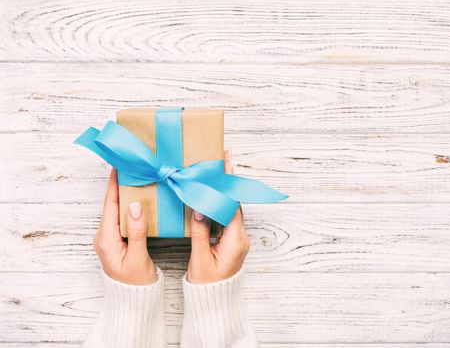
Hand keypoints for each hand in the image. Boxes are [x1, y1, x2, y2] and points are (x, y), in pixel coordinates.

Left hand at [92, 168, 156, 284]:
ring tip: (135, 178)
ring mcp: (110, 239)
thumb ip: (137, 232)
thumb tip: (135, 206)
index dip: (114, 185)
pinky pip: (122, 218)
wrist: (133, 300)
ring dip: (125, 195)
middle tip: (130, 168)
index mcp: (106, 240)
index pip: (110, 206)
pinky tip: (138, 199)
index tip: (118, 167)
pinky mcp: (117, 241)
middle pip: (112, 205)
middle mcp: (104, 237)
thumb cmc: (136, 283)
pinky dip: (129, 206)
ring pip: (117, 211)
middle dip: (120, 186)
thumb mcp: (138, 258)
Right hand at [188, 150, 250, 282]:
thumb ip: (201, 234)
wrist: (216, 301)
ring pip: (231, 208)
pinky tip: (212, 192)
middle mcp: (240, 236)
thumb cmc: (208, 285)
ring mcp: (237, 238)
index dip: (227, 184)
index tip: (225, 164)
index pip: (232, 205)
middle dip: (228, 180)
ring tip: (217, 169)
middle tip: (223, 158)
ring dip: (224, 189)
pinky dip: (220, 202)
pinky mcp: (232, 240)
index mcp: (236, 240)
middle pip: (234, 202)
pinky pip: (227, 216)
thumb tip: (198, 210)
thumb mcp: (200, 259)